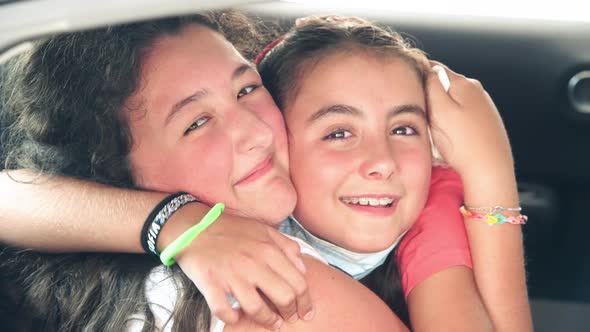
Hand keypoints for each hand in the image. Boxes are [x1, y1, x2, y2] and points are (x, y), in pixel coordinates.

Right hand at [172, 210, 313, 328]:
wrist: (193, 227)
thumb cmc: (230, 229)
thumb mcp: (263, 229)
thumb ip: (286, 246)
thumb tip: (302, 268)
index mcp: (268, 249)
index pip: (297, 282)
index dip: (305, 301)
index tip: (306, 310)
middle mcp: (253, 263)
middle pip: (283, 297)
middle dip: (290, 312)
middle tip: (289, 318)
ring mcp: (231, 275)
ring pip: (257, 308)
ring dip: (267, 320)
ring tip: (272, 322)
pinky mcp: (211, 283)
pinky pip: (224, 311)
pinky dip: (233, 318)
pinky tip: (238, 317)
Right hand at [426, 61, 513, 178]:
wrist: (489, 172)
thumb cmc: (462, 144)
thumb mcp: (438, 111)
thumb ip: (431, 85)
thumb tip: (426, 66)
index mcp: (464, 83)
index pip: (434, 68)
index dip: (418, 79)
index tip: (410, 94)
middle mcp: (477, 90)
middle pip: (444, 86)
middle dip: (432, 98)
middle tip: (424, 119)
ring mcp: (484, 106)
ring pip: (454, 102)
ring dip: (443, 112)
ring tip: (439, 134)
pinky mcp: (487, 122)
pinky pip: (463, 116)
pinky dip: (455, 123)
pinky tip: (454, 140)